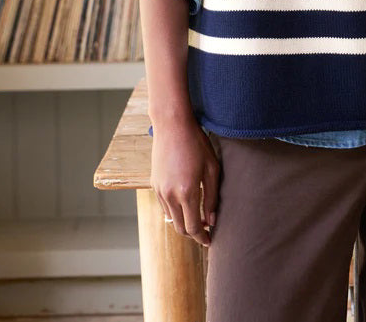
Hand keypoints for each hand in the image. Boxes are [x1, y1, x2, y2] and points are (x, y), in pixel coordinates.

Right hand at [151, 115, 219, 247]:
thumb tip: (212, 220)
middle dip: (193, 233)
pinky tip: (185, 203)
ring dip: (183, 222)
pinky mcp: (153, 184)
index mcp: (186, 192)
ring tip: (198, 216)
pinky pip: (164, 206)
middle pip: (180, 228)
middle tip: (206, 230)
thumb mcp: (211, 168)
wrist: (172, 125)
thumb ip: (212, 196)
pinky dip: (174, 211)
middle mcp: (169, 195)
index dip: (202, 237)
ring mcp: (159, 190)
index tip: (210, 240)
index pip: (193, 227)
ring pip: (171, 218)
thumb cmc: (196, 143)